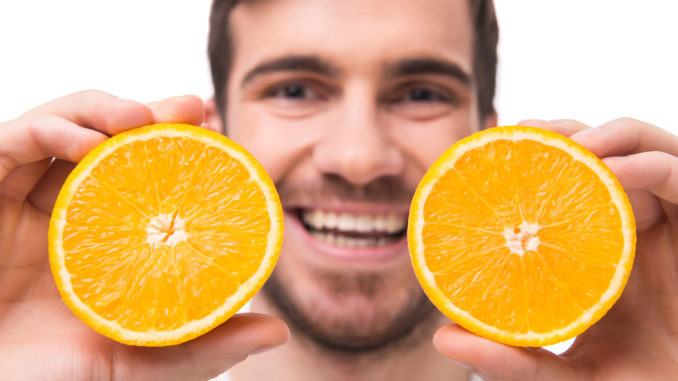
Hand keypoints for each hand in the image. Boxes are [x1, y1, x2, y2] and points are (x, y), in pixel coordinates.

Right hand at [0, 90, 288, 379]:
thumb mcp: (138, 363)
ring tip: (142, 118)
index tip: (219, 132)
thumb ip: (203, 345)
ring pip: (64, 128)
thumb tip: (277, 331)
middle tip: (192, 108)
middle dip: (151, 115)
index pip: (143, 180)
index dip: (179, 150)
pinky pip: (12, 144)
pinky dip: (50, 129)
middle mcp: (63, 215)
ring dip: (104, 110)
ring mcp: (20, 203)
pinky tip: (87, 142)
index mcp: (102, 244)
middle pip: (108, 143)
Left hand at [433, 118, 677, 379]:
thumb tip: (444, 335)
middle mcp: (634, 229)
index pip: (567, 186)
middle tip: (520, 133)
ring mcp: (670, 227)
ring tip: (567, 143)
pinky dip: (651, 165)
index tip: (490, 150)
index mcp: (597, 249)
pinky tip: (612, 170)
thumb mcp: (561, 375)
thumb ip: (510, 360)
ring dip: (608, 135)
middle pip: (604, 157)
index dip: (535, 161)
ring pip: (645, 152)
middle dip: (564, 135)